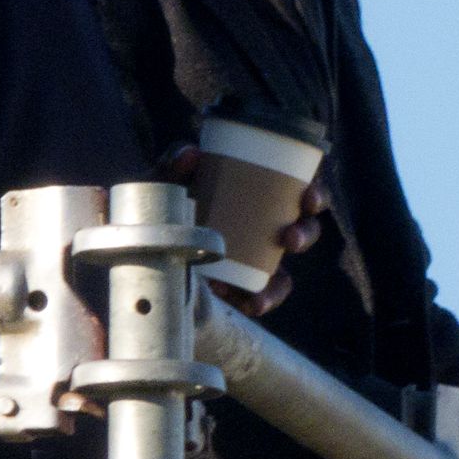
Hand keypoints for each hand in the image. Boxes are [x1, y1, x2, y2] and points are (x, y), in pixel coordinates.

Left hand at [154, 142, 322, 318]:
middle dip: (306, 235)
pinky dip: (258, 303)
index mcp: (259, 195)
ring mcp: (253, 260)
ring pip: (284, 276)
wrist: (142, 237)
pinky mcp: (238, 286)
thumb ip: (174, 162)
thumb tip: (192, 154)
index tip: (309, 198)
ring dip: (280, 287)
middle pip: (304, 230)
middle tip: (289, 238)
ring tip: (260, 294)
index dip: (315, 195)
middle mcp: (264, 228)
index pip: (300, 191)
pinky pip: (259, 299)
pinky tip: (248, 305)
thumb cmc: (164, 199)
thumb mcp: (165, 178)